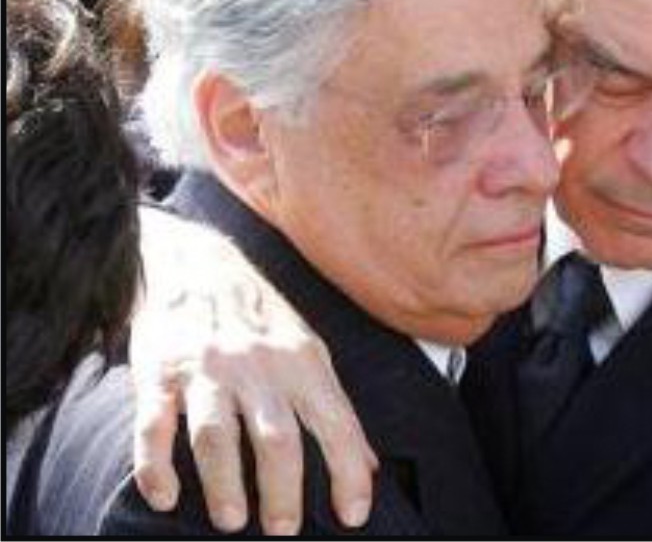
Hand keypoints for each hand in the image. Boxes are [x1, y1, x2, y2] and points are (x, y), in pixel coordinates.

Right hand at [131, 208, 377, 534]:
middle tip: (283, 529)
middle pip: (276, 437)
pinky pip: (155, 426)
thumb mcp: (309, 352)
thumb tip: (367, 465)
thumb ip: (333, 408)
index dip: (347, 471)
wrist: (196, 264)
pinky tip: (165, 497)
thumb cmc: (261, 320)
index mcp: (302, 362)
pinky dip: (156, 466)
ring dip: (224, 484)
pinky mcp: (159, 373)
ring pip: (216, 436)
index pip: (335, 422)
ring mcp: (206, 370)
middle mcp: (258, 366)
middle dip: (283, 491)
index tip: (352, 515)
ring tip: (231, 520)